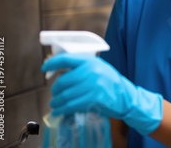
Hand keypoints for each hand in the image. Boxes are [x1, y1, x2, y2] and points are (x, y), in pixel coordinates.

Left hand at [41, 53, 162, 134]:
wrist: (125, 96)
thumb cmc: (110, 82)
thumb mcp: (99, 68)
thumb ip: (82, 67)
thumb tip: (60, 71)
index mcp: (91, 62)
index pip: (66, 60)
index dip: (52, 63)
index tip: (45, 68)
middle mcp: (91, 72)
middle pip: (62, 81)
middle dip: (55, 90)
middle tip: (55, 94)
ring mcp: (92, 86)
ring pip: (65, 95)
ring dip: (57, 102)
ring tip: (56, 104)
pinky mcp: (92, 100)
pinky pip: (70, 105)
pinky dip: (62, 109)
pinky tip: (60, 111)